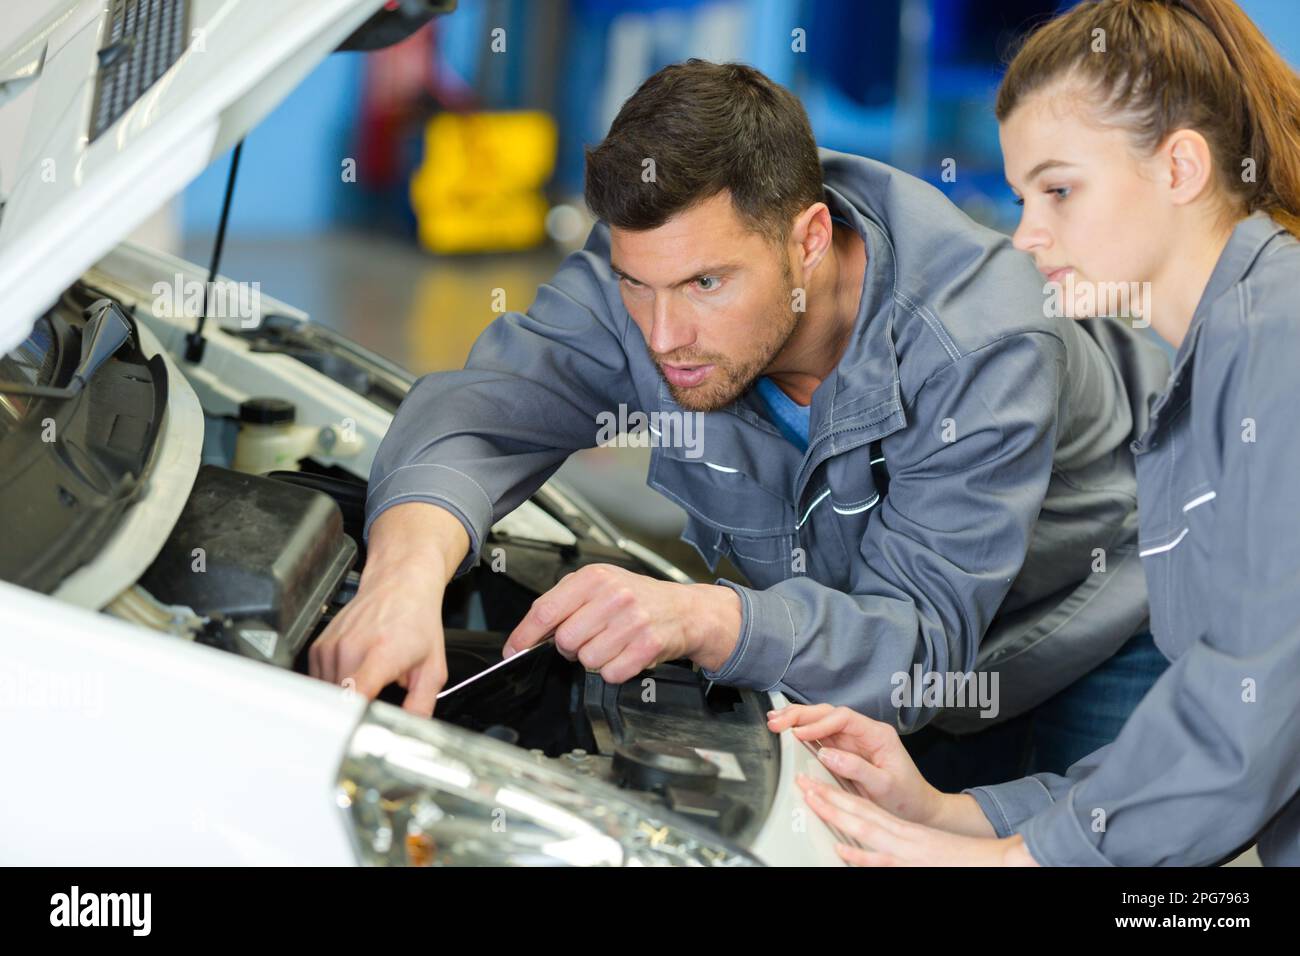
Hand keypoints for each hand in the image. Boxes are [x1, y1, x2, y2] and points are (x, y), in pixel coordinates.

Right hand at [309, 564, 447, 715]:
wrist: (401, 584)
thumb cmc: (417, 620)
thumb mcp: (432, 668)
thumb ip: (422, 705)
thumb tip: (410, 729)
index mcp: (380, 654)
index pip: (353, 694)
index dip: (352, 719)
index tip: (356, 729)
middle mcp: (351, 649)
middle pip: (339, 702)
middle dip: (355, 711)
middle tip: (376, 703)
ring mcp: (332, 647)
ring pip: (327, 694)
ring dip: (344, 698)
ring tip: (368, 681)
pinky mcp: (319, 647)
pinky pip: (319, 681)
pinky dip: (334, 685)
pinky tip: (354, 672)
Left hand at [503, 564, 740, 682]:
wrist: (684, 610)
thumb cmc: (637, 599)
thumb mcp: (598, 587)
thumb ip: (563, 605)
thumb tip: (527, 635)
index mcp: (594, 578)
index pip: (545, 611)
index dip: (524, 636)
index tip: (514, 649)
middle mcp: (613, 596)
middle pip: (564, 640)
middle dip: (570, 647)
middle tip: (588, 638)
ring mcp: (632, 620)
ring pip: (587, 660)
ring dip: (595, 659)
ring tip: (610, 643)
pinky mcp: (647, 645)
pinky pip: (611, 673)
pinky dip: (614, 670)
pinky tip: (624, 654)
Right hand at [768, 703, 946, 825]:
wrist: (918, 808)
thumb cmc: (907, 797)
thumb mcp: (885, 785)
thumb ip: (857, 768)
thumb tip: (826, 753)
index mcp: (877, 734)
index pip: (843, 718)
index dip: (818, 724)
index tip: (799, 734)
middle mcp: (864, 732)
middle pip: (828, 713)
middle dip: (800, 715)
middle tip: (776, 721)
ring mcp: (853, 740)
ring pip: (821, 721)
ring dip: (797, 719)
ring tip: (774, 720)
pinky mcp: (846, 751)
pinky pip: (821, 736)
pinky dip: (802, 732)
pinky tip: (788, 730)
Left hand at [798, 775, 1038, 865]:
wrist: (993, 862)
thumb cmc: (955, 859)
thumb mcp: (919, 846)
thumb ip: (893, 841)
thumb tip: (861, 845)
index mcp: (901, 830)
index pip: (862, 806)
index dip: (835, 794)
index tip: (812, 784)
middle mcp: (901, 836)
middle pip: (858, 811)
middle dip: (827, 797)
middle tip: (802, 783)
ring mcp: (905, 851)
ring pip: (866, 828)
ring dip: (838, 814)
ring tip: (813, 801)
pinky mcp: (912, 865)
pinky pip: (883, 861)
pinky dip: (862, 855)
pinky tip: (842, 851)